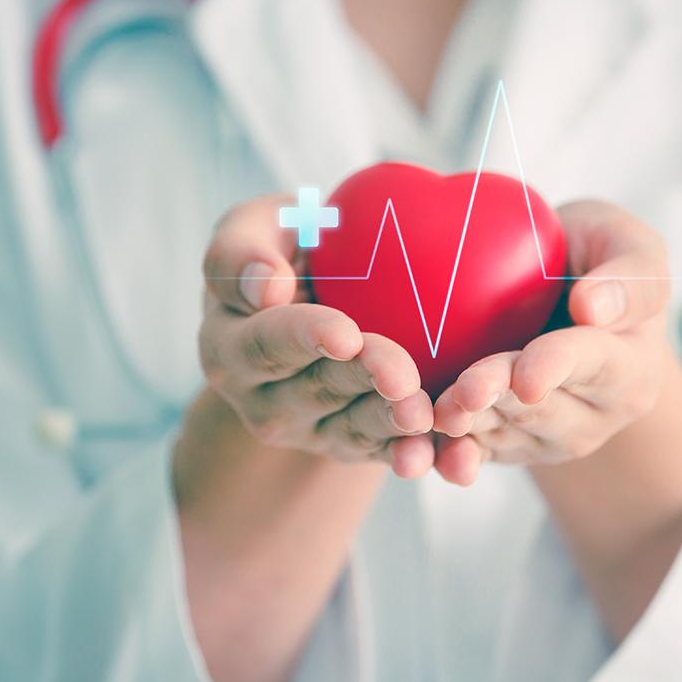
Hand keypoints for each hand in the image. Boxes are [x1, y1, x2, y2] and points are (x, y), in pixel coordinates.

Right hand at [198, 194, 435, 477]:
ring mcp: (311, 429)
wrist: (322, 293)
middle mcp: (264, 400)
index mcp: (231, 347)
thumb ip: (242, 250)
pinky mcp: (355, 444)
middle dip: (362, 382)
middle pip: (318, 390)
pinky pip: (388, 452)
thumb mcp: (254, 229)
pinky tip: (451, 453)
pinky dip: (419, 453)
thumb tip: (266, 287)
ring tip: (423, 414)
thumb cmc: (288, 248)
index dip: (305, 339)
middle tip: (401, 374)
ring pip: (355, 429)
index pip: (265, 344)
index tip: (346, 334)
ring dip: (390, 425)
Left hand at [431, 200, 671, 482]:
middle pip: (540, 407)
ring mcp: (549, 437)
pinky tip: (416, 455)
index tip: (528, 378)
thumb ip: (630, 274)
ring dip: (467, 427)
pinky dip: (445, 453)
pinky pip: (475, 452)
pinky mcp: (507, 445)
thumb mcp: (626, 242)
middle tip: (464, 394)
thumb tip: (593, 308)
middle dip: (499, 398)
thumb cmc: (595, 256)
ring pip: (503, 433)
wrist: (558, 292)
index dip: (557, 368)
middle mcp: (595, 414)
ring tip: (433, 416)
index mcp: (632, 367)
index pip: (595, 364)